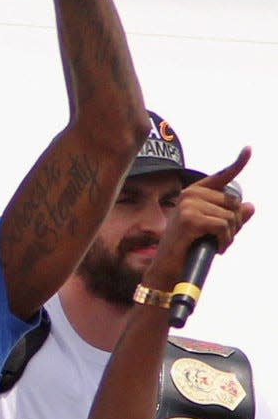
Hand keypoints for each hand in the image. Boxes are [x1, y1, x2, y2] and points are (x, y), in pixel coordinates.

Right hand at [145, 149, 253, 289]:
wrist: (167, 269)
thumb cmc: (188, 249)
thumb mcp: (213, 231)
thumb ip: (231, 218)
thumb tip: (250, 206)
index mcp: (194, 194)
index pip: (221, 176)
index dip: (238, 163)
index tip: (248, 149)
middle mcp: (190, 194)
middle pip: (234, 204)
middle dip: (234, 225)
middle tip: (220, 239)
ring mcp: (189, 205)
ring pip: (230, 217)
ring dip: (229, 236)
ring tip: (215, 245)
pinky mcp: (190, 219)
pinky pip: (223, 226)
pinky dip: (225, 240)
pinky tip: (217, 248)